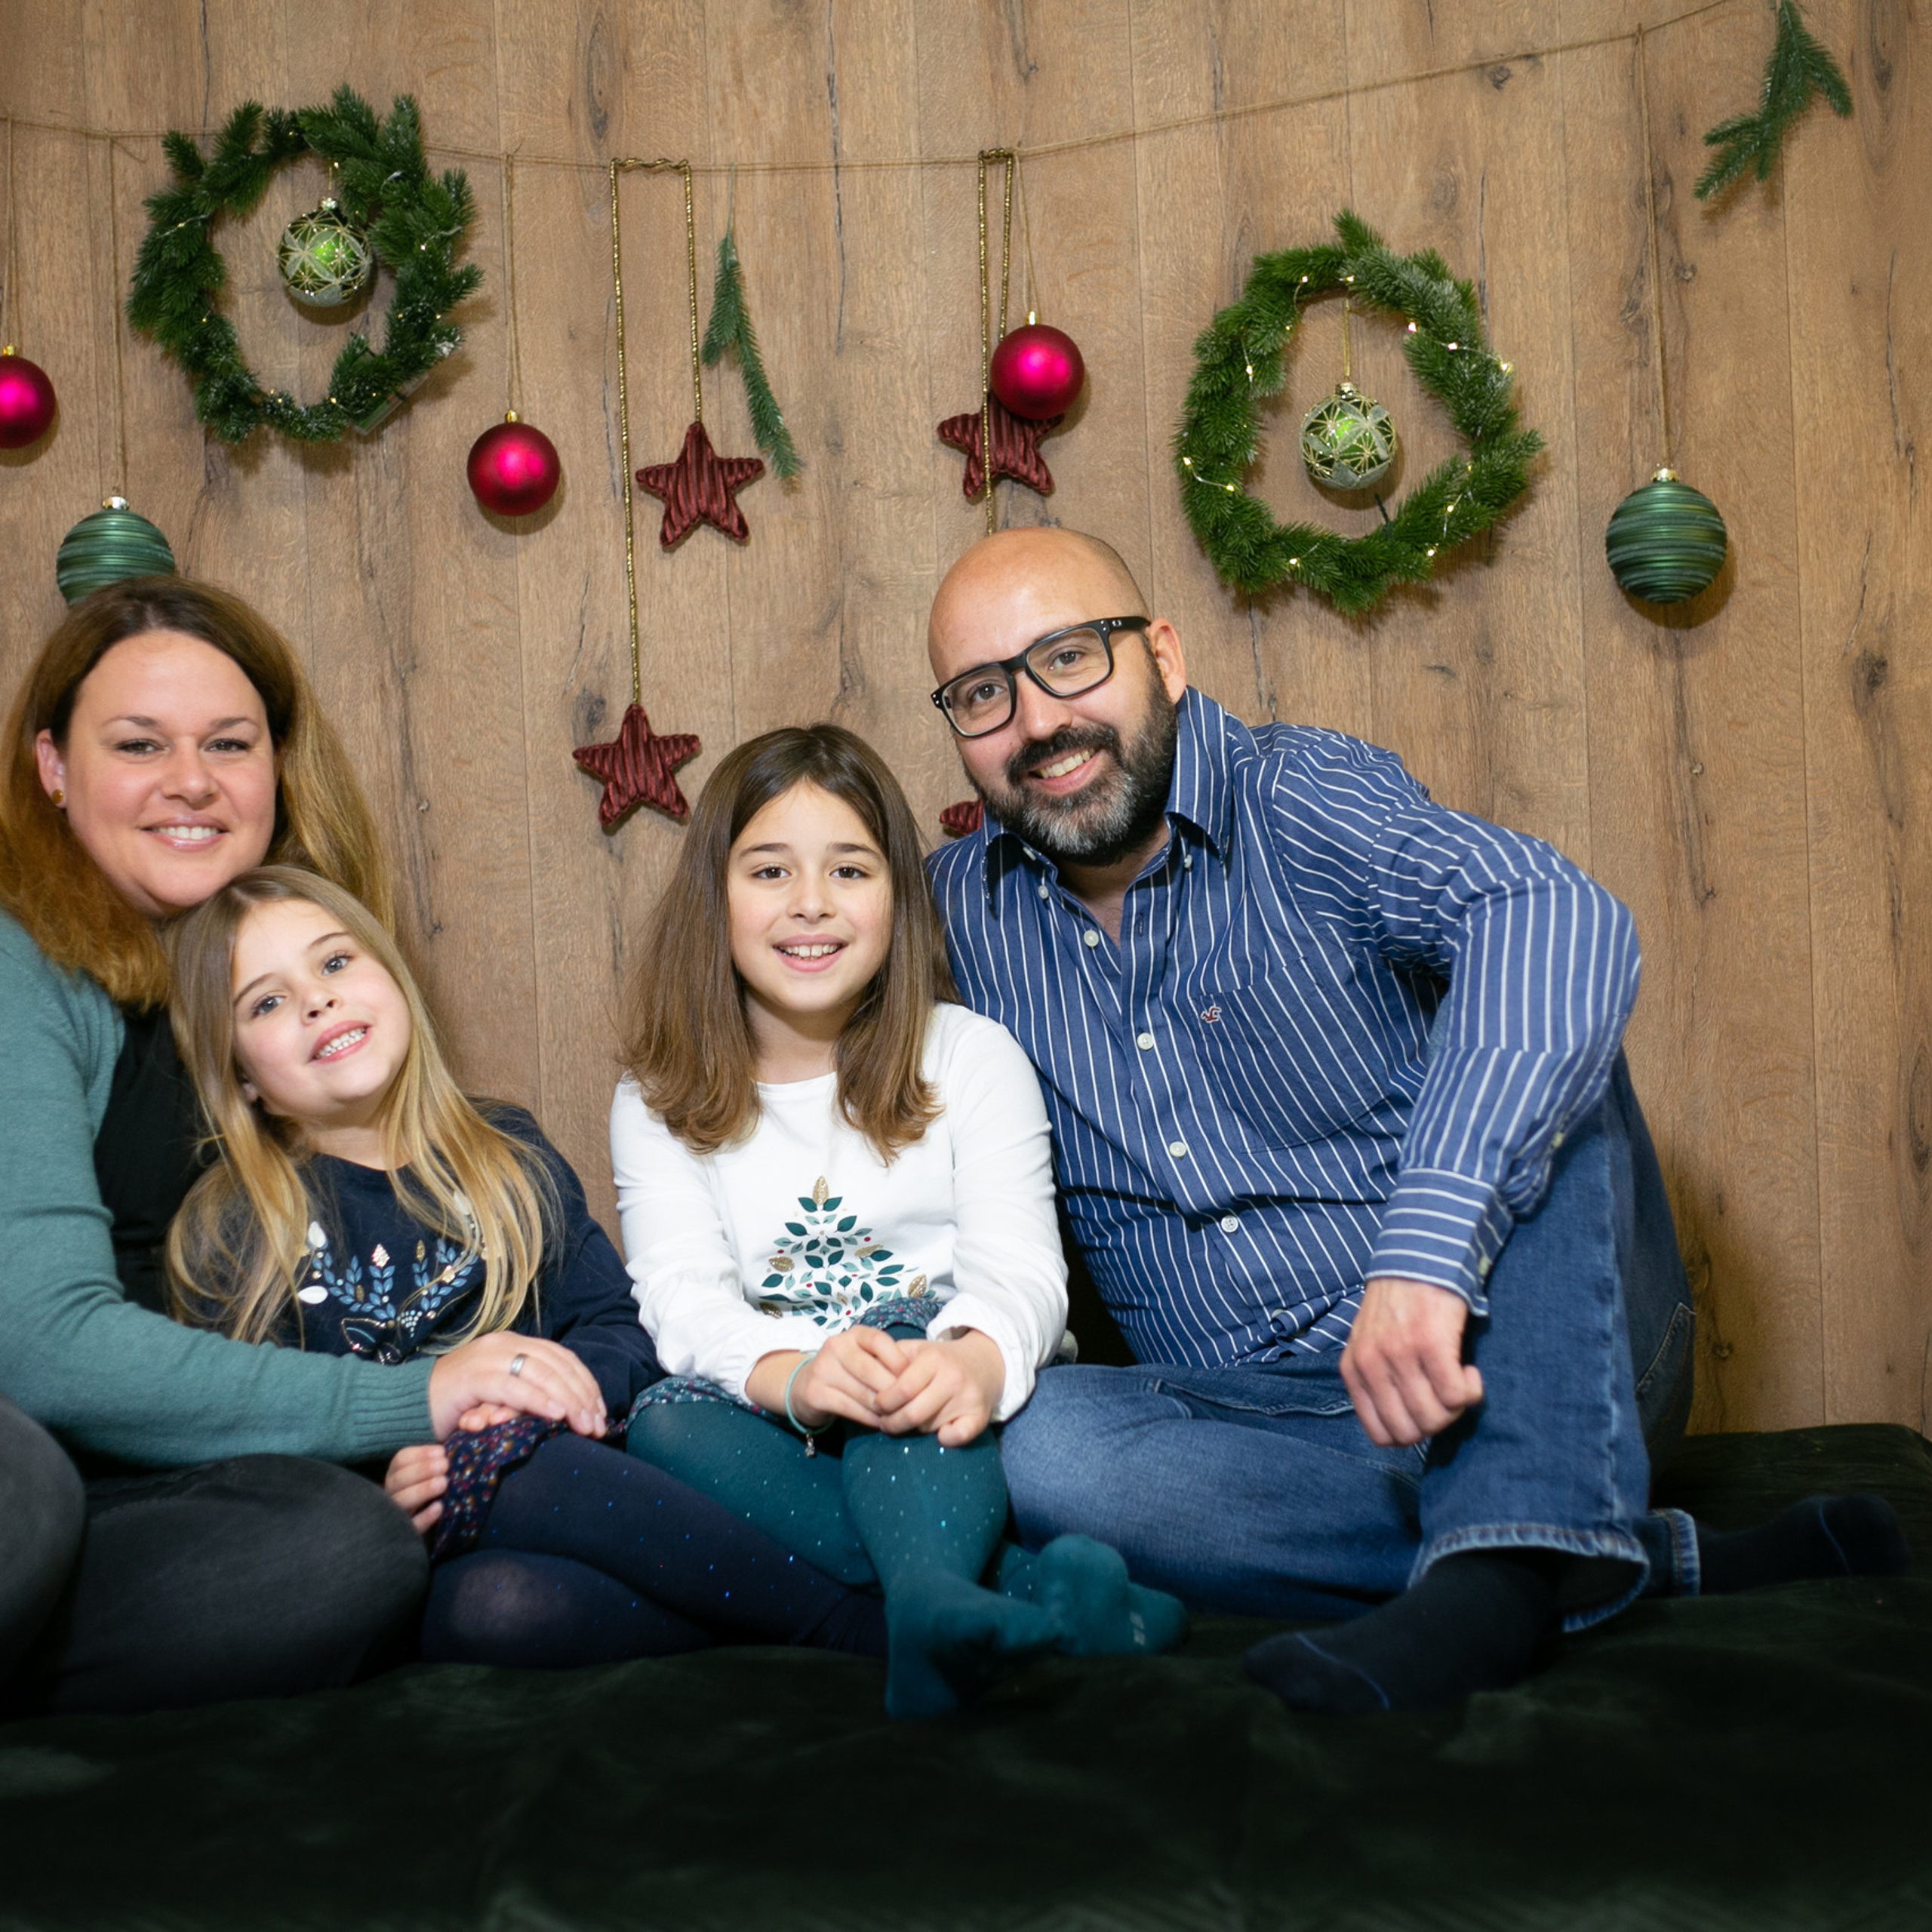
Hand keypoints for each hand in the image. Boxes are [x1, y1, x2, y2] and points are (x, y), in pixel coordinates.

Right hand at [384, 1442, 448, 1535]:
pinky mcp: (408, 1534)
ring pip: (400, 1501)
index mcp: (400, 1474)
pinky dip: (424, 1517)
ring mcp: (398, 1514)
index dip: (419, 1454)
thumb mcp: (441, 1469)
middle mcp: (395, 1492)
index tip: (441, 1451)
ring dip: (421, 1490)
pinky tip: (439, 1508)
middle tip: (445, 1465)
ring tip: (443, 1483)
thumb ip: (450, 1453)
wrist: (441, 1527)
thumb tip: (473, 1427)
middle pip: (398, 1479)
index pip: (400, 1460)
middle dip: (421, 1470)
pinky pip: (411, 1526)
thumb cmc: (442, 1489)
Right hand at [427, 1333, 605, 1441]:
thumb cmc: (458, 1406)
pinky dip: (539, 1401)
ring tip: (585, 1425)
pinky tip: (556, 1416)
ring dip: (569, 1401)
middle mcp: (504, 1344)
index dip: (586, 1384)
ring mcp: (488, 1357)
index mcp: (514, 1343)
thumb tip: (573, 1409)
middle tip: (599, 1425)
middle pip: (558, 1365)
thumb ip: (531, 1391)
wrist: (407, 1407)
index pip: (562, 1359)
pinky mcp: (473, 1377)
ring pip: (542, 1374)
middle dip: (584, 1396)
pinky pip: (514, 1387)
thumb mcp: (502, 1395)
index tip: (602, 1412)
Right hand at [745, 1327, 907, 1430]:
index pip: (880, 1341)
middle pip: (871, 1369)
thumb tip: (918, 1381)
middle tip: (909, 1405)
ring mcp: (822, 1368)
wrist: (805, 1386)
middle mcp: (835, 1346)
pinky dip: (869, 1418)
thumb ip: (886, 1363)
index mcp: (854, 1334)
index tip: (914, 1380)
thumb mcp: (865, 1359)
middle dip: (893, 1390)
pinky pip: (850, 1407)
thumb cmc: (847, 1372)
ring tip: (897, 1417)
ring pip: (862, 1391)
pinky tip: (879, 1423)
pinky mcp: (815, 1393)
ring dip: (883, 1408)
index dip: (899, 1361)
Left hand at [873, 1330, 1005, 1445]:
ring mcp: (968, 1398)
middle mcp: (952, 1378)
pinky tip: (939, 1434)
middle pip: (913, 1413)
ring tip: (909, 1421)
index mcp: (933, 1360)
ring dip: (915, 1428)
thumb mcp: (917, 1349)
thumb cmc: (941, 1359)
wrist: (985, 1362)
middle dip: (892, 1423)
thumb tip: (863, 1372)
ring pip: (929, 1426)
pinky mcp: (981, 1415)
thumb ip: (890, 1356)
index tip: (877, 1406)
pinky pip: (959, 1435)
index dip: (883, 1403)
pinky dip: (946, 1438)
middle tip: (885, 1423)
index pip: (901, 1390)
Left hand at [1340, 1276, 1483, 1447]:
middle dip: (1437, 1423)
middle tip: (1447, 1397)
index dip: (1411, 1432)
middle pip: (1411, 1432)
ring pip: (1436, 1417)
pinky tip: (1469, 1370)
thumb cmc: (1399, 1306)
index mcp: (1353, 1370)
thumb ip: (1378, 1381)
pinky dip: (1471, 1390)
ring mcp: (1399, 1354)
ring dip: (1457, 1407)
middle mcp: (1372, 1365)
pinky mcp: (1431, 1343)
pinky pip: (1457, 1395)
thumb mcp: (1371, 1344)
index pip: (1380, 1435)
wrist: (1419, 1257)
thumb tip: (1407, 1426)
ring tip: (1458, 1380)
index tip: (1426, 1409)